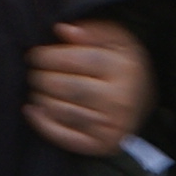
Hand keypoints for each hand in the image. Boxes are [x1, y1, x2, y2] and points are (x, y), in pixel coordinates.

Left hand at [24, 19, 154, 157]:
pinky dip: (42, 124)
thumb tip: (61, 30)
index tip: (34, 55)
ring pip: (62, 111)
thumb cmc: (121, 65)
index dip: (48, 56)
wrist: (143, 102)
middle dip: (41, 78)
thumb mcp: (116, 40)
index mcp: (124, 67)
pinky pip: (64, 137)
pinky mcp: (103, 145)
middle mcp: (121, 99)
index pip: (76, 60)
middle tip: (33, 72)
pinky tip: (32, 110)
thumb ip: (91, 30)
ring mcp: (112, 125)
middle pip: (67, 87)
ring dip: (40, 98)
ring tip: (36, 88)